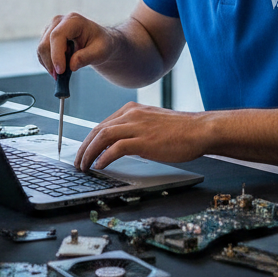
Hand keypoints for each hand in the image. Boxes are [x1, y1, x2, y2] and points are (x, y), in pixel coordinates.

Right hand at [36, 12, 115, 77]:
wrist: (98, 41)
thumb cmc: (100, 43)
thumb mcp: (100, 52)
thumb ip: (86, 57)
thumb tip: (72, 66)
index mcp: (74, 21)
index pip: (57, 36)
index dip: (56, 54)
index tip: (60, 71)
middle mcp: (59, 21)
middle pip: (46, 43)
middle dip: (51, 63)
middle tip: (60, 78)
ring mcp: (51, 28)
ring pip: (41, 49)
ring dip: (50, 64)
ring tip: (64, 71)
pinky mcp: (47, 36)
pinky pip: (41, 53)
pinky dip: (48, 63)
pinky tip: (60, 66)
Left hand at [75, 102, 209, 170]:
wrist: (200, 130)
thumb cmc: (180, 130)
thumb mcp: (152, 124)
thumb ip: (134, 130)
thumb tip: (118, 146)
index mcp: (132, 110)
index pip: (102, 124)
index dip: (89, 140)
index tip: (83, 151)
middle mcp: (132, 114)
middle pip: (98, 130)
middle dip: (84, 147)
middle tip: (78, 162)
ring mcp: (137, 126)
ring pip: (103, 137)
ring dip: (90, 153)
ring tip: (84, 166)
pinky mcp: (144, 140)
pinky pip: (116, 148)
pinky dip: (105, 157)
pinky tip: (100, 166)